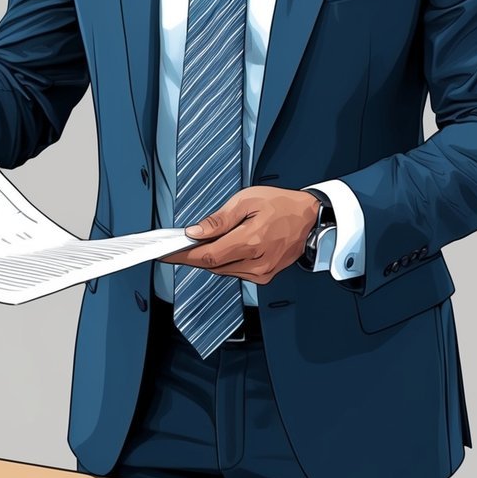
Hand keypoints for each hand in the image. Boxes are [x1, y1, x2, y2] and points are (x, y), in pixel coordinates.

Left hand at [161, 187, 320, 284]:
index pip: (206, 256)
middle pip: (211, 265)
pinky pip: (234, 272)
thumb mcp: (246, 200)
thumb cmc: (281, 205)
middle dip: (194, 254)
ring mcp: (262, 272)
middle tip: (183, 243)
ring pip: (221, 270)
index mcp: (251, 241)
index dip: (182, 256)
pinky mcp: (264, 277)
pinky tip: (228, 247)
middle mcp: (257, 262)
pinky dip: (225, 261)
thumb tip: (195, 232)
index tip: (165, 255)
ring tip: (210, 240)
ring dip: (210, 257)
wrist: (310, 217)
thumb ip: (219, 219)